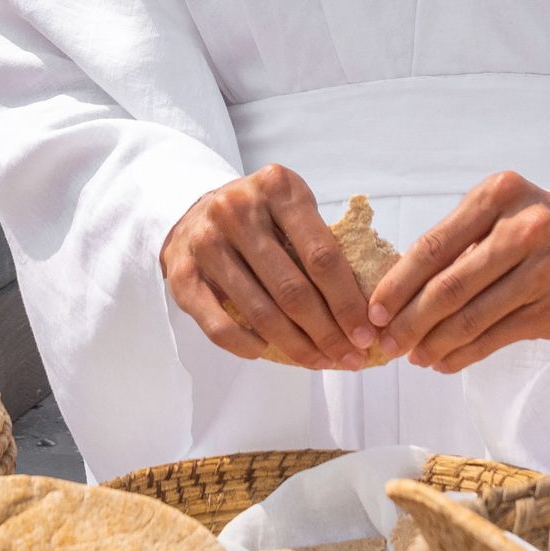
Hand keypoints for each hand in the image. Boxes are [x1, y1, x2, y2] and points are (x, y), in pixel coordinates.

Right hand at [160, 165, 381, 369]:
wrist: (191, 210)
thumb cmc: (258, 217)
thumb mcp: (290, 208)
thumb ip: (321, 243)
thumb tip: (366, 308)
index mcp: (277, 187)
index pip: (322, 256)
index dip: (348, 302)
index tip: (367, 332)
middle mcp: (237, 210)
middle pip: (293, 289)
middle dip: (328, 332)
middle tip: (351, 357)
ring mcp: (206, 242)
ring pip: (261, 312)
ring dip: (296, 346)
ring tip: (320, 362)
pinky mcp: (182, 274)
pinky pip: (220, 325)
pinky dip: (248, 346)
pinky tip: (268, 353)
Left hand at [371, 171, 549, 374]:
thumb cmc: (532, 233)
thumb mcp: (497, 216)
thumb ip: (452, 245)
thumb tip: (393, 295)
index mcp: (498, 195)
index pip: (433, 245)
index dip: (398, 283)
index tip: (374, 310)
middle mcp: (524, 228)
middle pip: (449, 285)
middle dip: (410, 321)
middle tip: (386, 344)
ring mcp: (543, 270)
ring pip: (471, 317)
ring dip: (434, 343)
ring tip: (413, 357)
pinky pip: (495, 338)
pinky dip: (463, 354)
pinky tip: (443, 362)